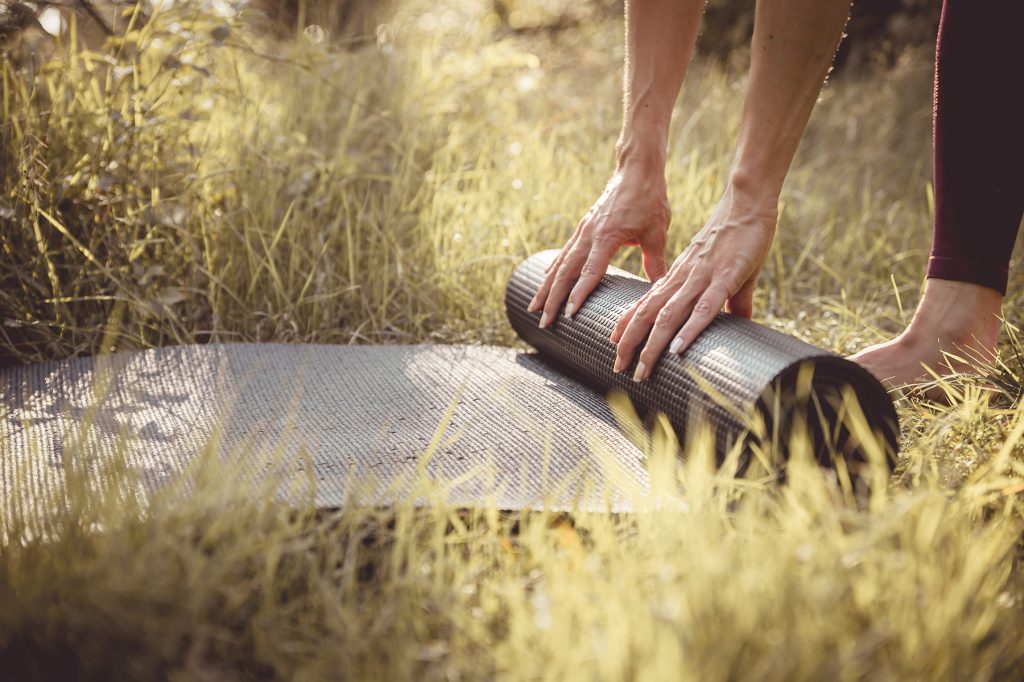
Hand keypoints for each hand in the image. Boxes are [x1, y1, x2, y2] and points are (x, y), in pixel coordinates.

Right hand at [528, 162, 670, 326]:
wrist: (636, 169)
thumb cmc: (649, 199)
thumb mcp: (657, 232)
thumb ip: (655, 262)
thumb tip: (661, 290)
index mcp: (606, 237)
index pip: (590, 271)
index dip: (579, 294)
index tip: (569, 315)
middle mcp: (589, 234)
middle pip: (565, 272)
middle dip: (553, 299)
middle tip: (544, 322)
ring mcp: (583, 230)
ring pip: (559, 264)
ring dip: (546, 287)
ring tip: (534, 307)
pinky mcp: (583, 227)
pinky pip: (564, 253)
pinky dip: (553, 269)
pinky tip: (545, 280)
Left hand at [611, 186, 776, 380]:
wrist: (748, 204)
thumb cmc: (738, 237)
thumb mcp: (729, 272)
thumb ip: (732, 299)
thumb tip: (741, 320)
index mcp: (679, 276)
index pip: (646, 303)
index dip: (628, 323)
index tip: (613, 343)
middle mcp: (682, 279)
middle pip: (647, 314)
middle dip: (630, 343)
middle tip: (618, 368)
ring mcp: (701, 278)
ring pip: (668, 316)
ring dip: (652, 346)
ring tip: (641, 370)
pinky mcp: (725, 278)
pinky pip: (703, 308)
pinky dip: (688, 330)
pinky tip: (678, 350)